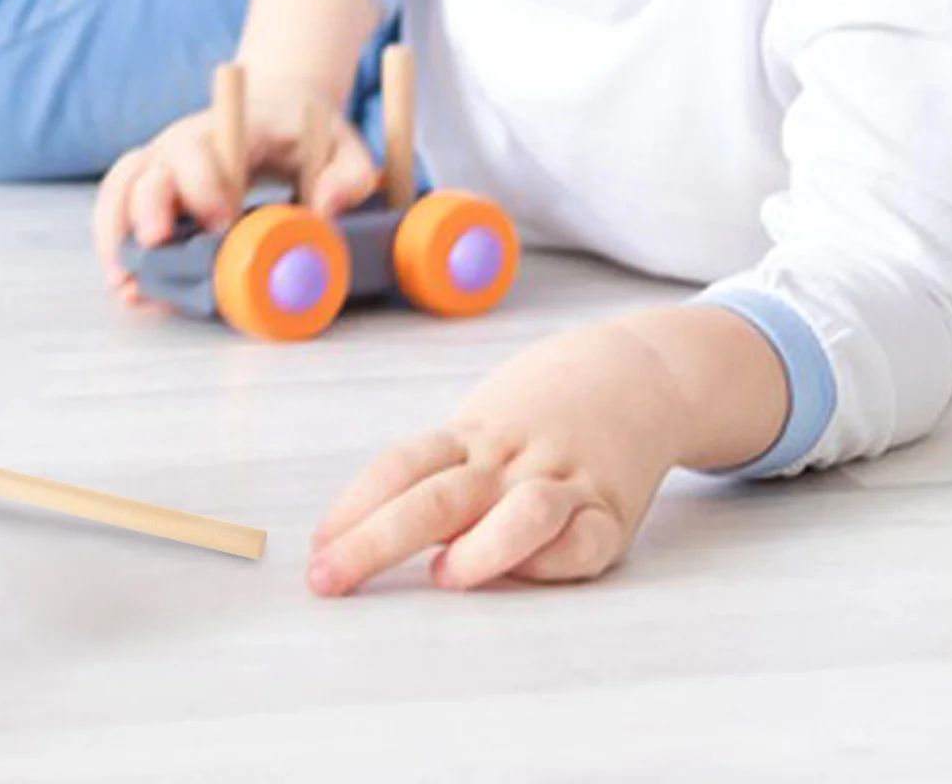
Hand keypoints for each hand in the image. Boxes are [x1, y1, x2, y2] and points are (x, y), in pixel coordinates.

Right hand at [91, 73, 380, 302]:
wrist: (279, 108)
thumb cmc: (310, 133)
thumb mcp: (345, 147)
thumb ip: (348, 176)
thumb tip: (324, 211)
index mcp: (230, 129)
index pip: (200, 147)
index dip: (202, 184)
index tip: (222, 222)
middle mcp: (185, 141)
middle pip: (150, 168)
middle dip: (148, 210)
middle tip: (157, 249)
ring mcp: (164, 162)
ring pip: (121, 187)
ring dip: (116, 232)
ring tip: (126, 283)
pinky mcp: (155, 185)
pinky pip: (119, 206)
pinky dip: (115, 242)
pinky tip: (128, 284)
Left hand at [307, 320, 689, 592]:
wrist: (637, 372)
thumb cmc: (541, 411)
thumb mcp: (483, 427)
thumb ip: (440, 478)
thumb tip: (365, 532)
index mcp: (468, 437)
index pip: (397, 467)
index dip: (350, 508)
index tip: (314, 551)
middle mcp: (508, 458)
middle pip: (434, 497)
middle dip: (373, 542)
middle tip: (327, 579)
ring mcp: (562, 480)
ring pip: (521, 513)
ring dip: (480, 548)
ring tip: (443, 577)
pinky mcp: (613, 510)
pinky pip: (585, 541)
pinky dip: (554, 560)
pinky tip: (525, 573)